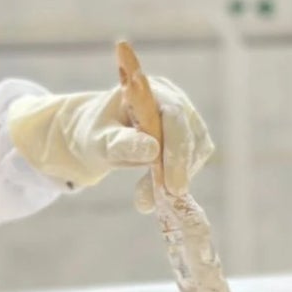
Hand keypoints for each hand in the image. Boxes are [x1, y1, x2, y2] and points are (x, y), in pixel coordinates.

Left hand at [7, 78, 212, 194]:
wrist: (98, 138)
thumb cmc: (96, 134)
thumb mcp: (98, 141)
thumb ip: (121, 144)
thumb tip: (152, 151)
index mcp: (150, 90)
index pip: (174, 115)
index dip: (177, 150)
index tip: (172, 186)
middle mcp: (174, 100)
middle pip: (190, 134)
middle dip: (177, 170)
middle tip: (158, 200)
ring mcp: (186, 119)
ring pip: (196, 151)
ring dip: (176, 178)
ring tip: (145, 199)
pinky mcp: (190, 139)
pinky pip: (193, 161)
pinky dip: (176, 179)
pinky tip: (155, 193)